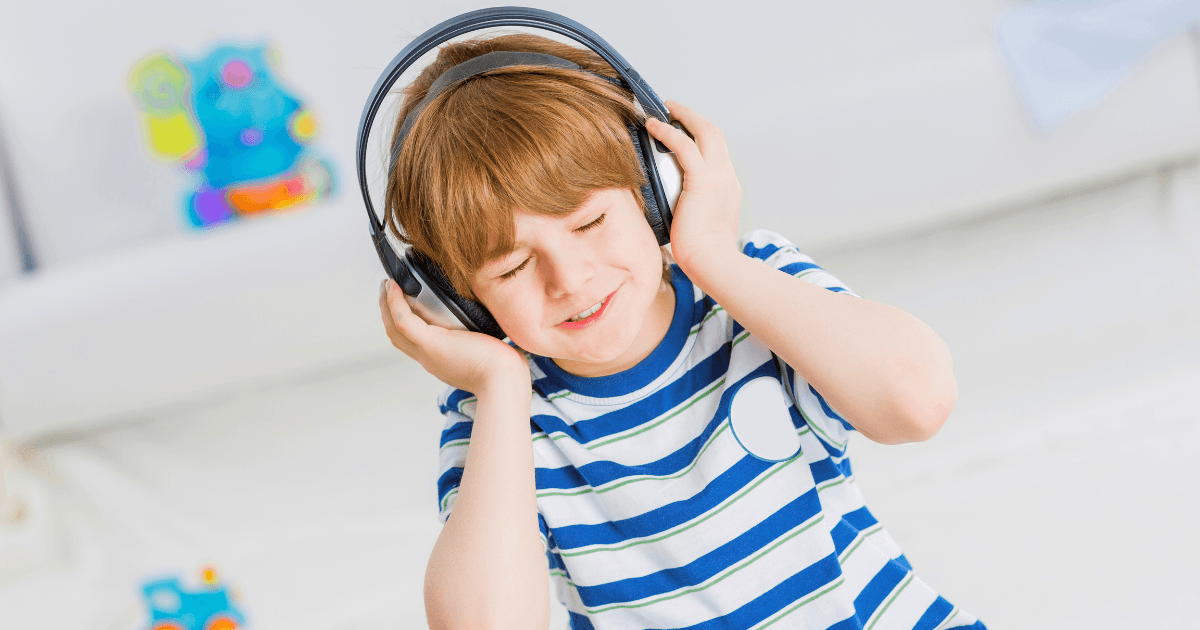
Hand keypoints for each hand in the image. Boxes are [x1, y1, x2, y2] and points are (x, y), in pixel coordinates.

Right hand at [379, 279, 529, 393]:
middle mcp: (430, 359)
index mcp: (442, 361)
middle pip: (398, 336)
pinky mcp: (432, 344)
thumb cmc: (506, 372)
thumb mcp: (489, 352)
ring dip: (387, 305)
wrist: (506, 383)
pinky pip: (403, 321)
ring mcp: (428, 352)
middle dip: (389, 312)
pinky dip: (395, 303)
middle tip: (387, 290)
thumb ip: (485, 340)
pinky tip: (393, 287)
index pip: (414, 342)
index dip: (405, 322)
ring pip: (395, 328)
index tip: (404, 302)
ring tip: (387, 285)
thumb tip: (495, 323)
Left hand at [644, 100, 741, 276]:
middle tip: (674, 109)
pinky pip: (684, 146)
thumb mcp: (698, 226)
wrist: (714, 264)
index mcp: (728, 188)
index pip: (717, 153)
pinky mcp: (703, 181)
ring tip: (663, 110)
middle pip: (715, 134)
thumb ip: (689, 211)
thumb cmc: (704, 256)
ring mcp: (718, 178)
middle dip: (694, 118)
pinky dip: (668, 132)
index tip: (685, 132)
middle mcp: (727, 178)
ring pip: (705, 132)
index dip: (701, 138)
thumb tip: (668, 212)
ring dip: (683, 116)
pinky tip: (653, 126)